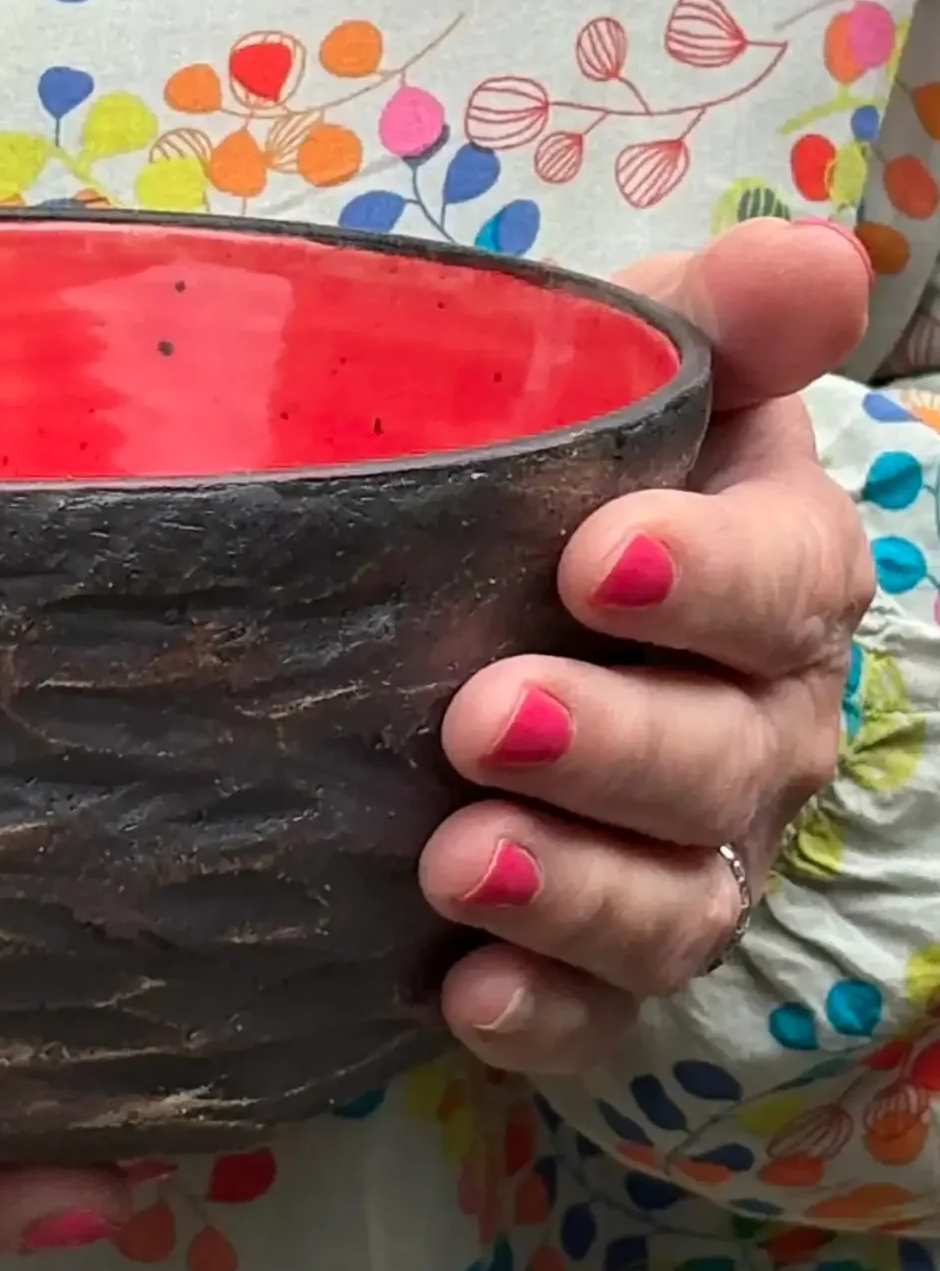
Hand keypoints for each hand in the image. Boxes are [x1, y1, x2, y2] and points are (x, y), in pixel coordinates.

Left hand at [420, 216, 877, 1073]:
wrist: (493, 595)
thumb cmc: (565, 467)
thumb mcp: (632, 369)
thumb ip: (719, 318)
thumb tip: (815, 258)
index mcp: (771, 571)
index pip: (788, 580)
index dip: (712, 578)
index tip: (597, 561)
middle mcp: (754, 725)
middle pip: (725, 759)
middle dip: (615, 745)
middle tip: (481, 717)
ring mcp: (686, 851)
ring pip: (676, 903)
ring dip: (574, 891)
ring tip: (454, 860)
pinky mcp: (596, 948)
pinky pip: (598, 1010)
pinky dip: (543, 1012)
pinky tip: (463, 995)